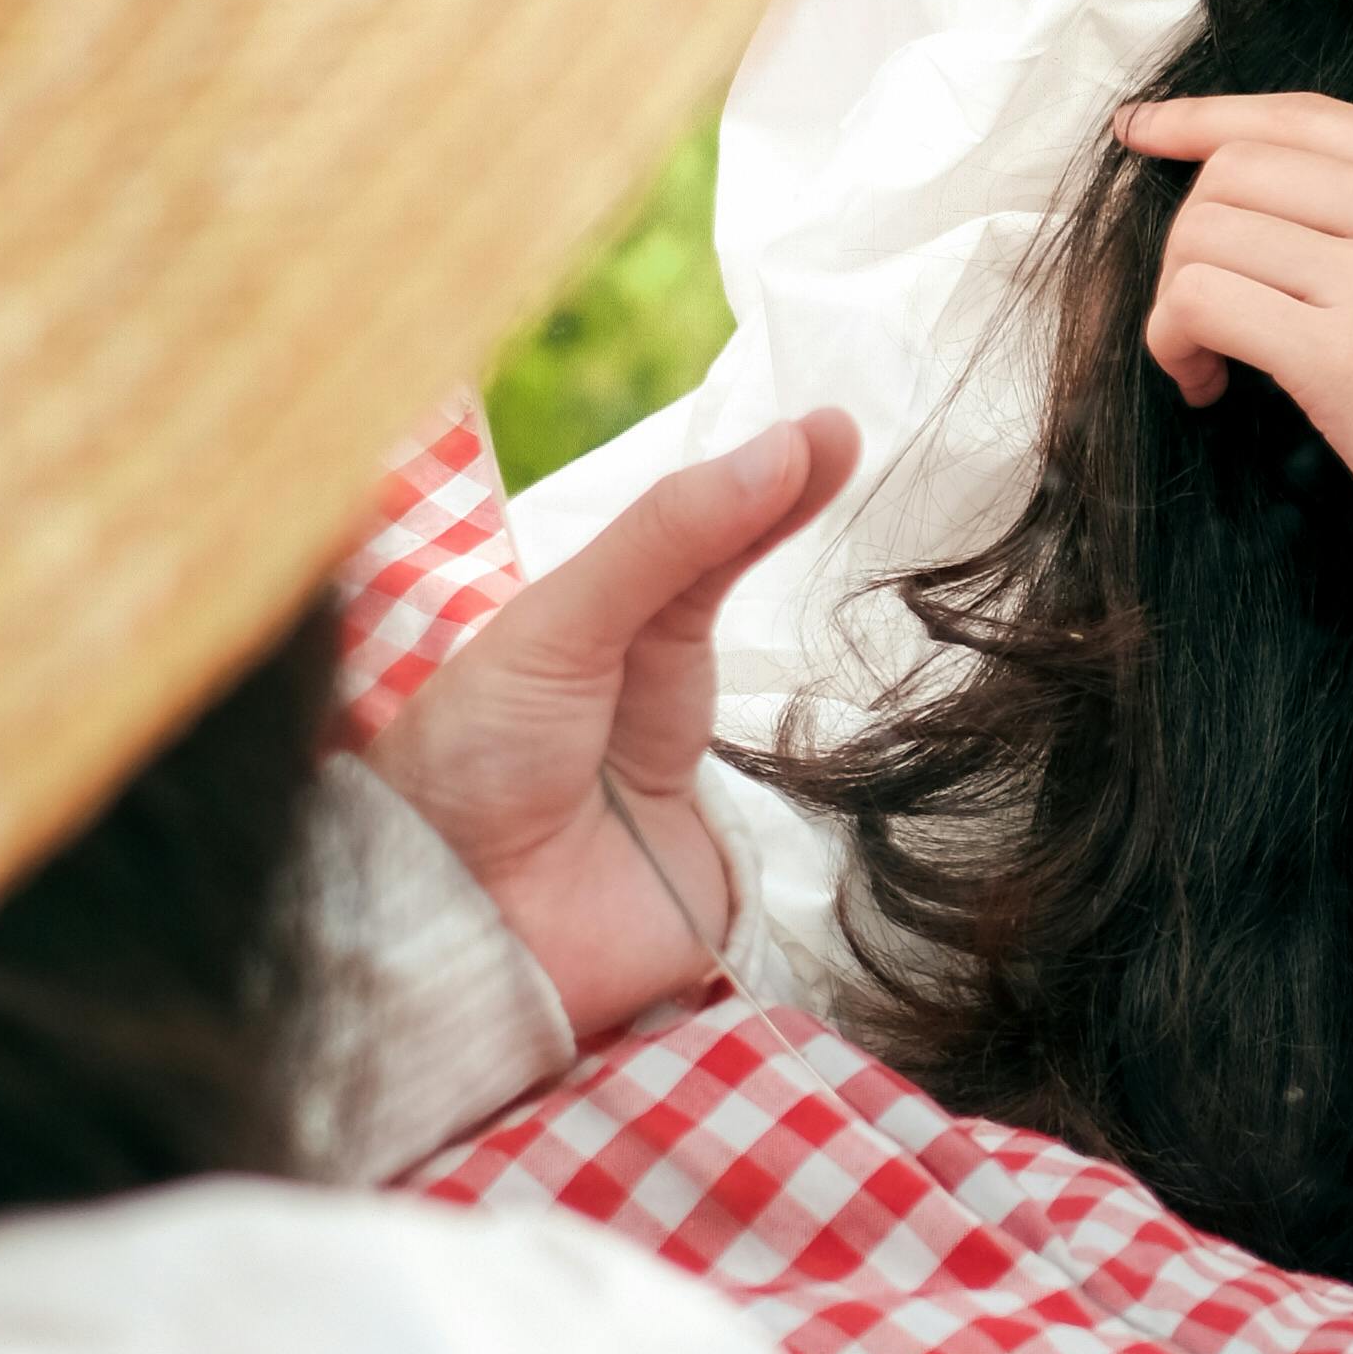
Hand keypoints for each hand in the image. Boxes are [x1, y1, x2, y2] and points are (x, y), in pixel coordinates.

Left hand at [371, 412, 861, 1043]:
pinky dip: (848, 729)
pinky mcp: (736, 840)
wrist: (464, 926)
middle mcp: (641, 680)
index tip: (830, 426)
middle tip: (854, 435)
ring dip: (821, 600)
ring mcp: (694, 759)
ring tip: (870, 497)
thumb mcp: (563, 625)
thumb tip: (783, 446)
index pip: (687, 528)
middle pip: (735, 579)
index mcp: (587, 623)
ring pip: (778, 667)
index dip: (756, 478)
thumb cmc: (476, 761)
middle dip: (791, 510)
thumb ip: (670, 540)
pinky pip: (805, 780)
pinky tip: (888, 663)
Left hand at [1119, 94, 1352, 543]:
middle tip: (1198, 299)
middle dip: (1190, 229)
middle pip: (1243, 166)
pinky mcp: (1347, 356)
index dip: (1209, 117)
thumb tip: (1270, 193)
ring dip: (1175, 296)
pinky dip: (1176, 341)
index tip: (1147, 129)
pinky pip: (1203, 304)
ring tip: (1203, 354)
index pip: (1309, 115)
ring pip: (1209, 231)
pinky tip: (1206, 383)